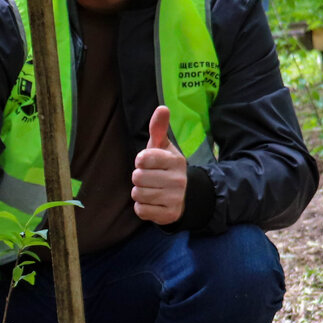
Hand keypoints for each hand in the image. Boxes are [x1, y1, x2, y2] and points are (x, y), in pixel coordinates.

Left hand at [131, 105, 186, 224]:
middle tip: (150, 178)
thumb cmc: (166, 167)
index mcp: (175, 160)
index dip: (140, 161)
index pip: (143, 158)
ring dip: (139, 192)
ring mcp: (175, 198)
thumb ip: (159, 128)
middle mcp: (178, 179)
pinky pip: (141, 210)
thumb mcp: (163, 147)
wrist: (185, 196)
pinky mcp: (169, 215)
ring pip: (138, 194)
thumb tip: (162, 107)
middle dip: (139, 178)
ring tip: (150, 189)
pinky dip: (142, 207)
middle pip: (137, 177)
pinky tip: (152, 202)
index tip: (147, 163)